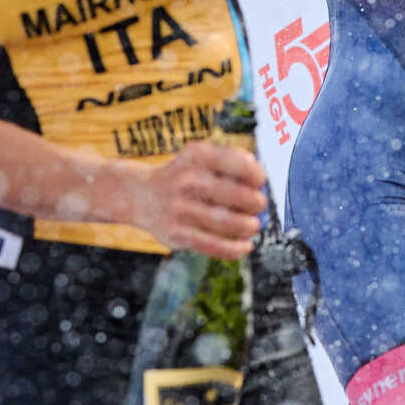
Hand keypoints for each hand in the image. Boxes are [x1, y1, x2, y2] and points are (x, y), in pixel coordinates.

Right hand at [133, 139, 267, 259]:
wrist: (142, 196)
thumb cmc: (185, 176)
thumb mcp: (201, 159)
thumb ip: (232, 163)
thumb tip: (262, 181)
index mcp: (195, 155)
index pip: (236, 162)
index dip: (256, 174)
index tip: (261, 183)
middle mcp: (184, 179)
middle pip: (232, 193)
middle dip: (255, 202)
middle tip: (260, 206)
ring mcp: (178, 208)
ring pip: (224, 221)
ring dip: (248, 226)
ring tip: (254, 226)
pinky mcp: (174, 233)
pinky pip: (211, 244)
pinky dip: (234, 248)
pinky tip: (246, 247)